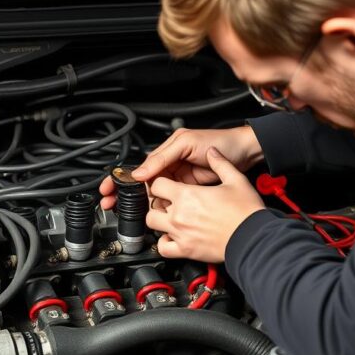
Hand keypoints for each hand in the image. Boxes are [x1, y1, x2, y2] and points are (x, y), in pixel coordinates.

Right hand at [99, 126, 262, 209]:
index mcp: (165, 152)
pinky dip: (161, 207)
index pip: (138, 167)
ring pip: (154, 195)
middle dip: (125, 194)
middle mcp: (169, 166)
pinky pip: (169, 201)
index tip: (109, 189)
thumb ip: (162, 158)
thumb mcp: (186, 144)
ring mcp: (178, 180)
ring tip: (136, 209)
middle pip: (141, 183)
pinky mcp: (188, 192)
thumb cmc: (219, 142)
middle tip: (111, 204)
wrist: (245, 154)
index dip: (122, 179)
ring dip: (144, 203)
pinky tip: (156, 211)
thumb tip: (141, 172)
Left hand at [144, 147, 264, 262]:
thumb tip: (213, 153)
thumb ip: (220, 163)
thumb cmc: (246, 211)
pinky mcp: (185, 250)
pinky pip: (163, 247)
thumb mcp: (235, 179)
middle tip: (169, 202)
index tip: (166, 185)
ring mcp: (180, 233)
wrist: (253, 236)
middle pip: (151, 205)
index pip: (157, 184)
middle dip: (158, 202)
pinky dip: (165, 242)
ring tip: (171, 218)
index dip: (160, 183)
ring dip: (159, 221)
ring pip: (153, 225)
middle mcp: (179, 214)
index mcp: (187, 195)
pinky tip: (174, 237)